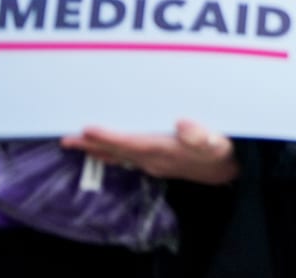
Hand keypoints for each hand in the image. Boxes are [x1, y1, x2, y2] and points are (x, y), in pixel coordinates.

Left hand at [61, 119, 238, 185]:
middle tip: (66, 139)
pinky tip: (103, 152)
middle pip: (117, 152)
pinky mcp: (156, 163)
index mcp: (166, 150)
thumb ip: (203, 135)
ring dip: (97, 149)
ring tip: (75, 143)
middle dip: (92, 145)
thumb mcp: (220, 143)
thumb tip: (183, 123)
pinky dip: (111, 152)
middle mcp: (154, 160)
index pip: (132, 143)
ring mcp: (153, 163)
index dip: (109, 137)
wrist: (228, 172)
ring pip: (119, 155)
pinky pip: (126, 157)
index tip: (87, 129)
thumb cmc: (224, 151)